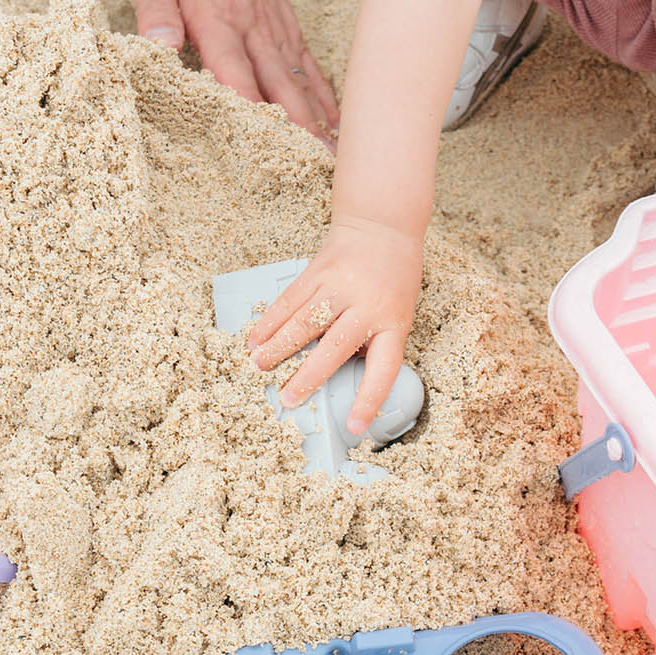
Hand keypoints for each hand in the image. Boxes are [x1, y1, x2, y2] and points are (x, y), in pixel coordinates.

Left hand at [134, 0, 340, 146]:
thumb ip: (158, 12)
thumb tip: (160, 47)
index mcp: (220, 21)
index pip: (234, 70)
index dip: (248, 105)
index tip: (259, 140)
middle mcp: (254, 29)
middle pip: (279, 85)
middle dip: (297, 128)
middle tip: (312, 165)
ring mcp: (276, 29)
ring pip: (299, 80)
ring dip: (316, 120)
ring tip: (330, 157)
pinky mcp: (287, 26)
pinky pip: (308, 65)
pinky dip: (323, 96)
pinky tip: (333, 123)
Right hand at [245, 215, 422, 434]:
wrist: (383, 225)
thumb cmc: (394, 279)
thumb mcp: (399, 313)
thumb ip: (373, 341)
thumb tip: (337, 374)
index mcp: (393, 323)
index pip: (382, 369)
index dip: (368, 400)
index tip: (354, 427)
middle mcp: (366, 306)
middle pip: (334, 347)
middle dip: (308, 376)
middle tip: (287, 399)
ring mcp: (339, 287)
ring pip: (304, 322)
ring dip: (278, 347)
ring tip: (258, 367)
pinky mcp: (317, 272)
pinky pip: (290, 301)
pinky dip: (270, 321)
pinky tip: (255, 338)